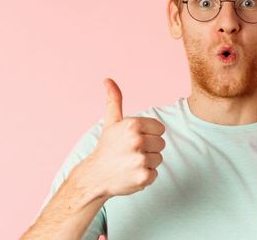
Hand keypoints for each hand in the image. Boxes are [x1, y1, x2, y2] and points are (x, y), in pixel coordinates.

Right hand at [74, 78, 166, 198]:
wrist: (94, 176)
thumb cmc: (106, 148)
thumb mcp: (111, 122)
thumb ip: (114, 100)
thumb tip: (108, 80)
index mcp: (133, 125)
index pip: (160, 128)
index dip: (148, 134)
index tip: (134, 140)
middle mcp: (137, 141)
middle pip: (161, 144)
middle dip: (149, 148)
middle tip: (131, 152)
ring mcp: (140, 159)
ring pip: (159, 159)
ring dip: (147, 162)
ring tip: (130, 163)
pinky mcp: (143, 177)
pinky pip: (155, 173)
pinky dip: (145, 176)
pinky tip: (131, 174)